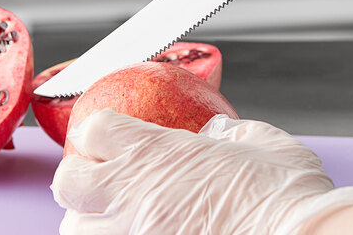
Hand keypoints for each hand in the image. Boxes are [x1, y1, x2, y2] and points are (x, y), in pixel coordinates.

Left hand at [51, 109, 352, 234]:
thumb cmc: (283, 192)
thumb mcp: (261, 140)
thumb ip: (227, 132)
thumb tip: (212, 134)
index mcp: (163, 154)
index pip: (97, 130)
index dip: (101, 128)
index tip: (112, 131)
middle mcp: (138, 198)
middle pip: (68, 182)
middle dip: (81, 174)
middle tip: (107, 173)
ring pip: (76, 229)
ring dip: (91, 218)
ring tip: (120, 214)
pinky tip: (142, 231)